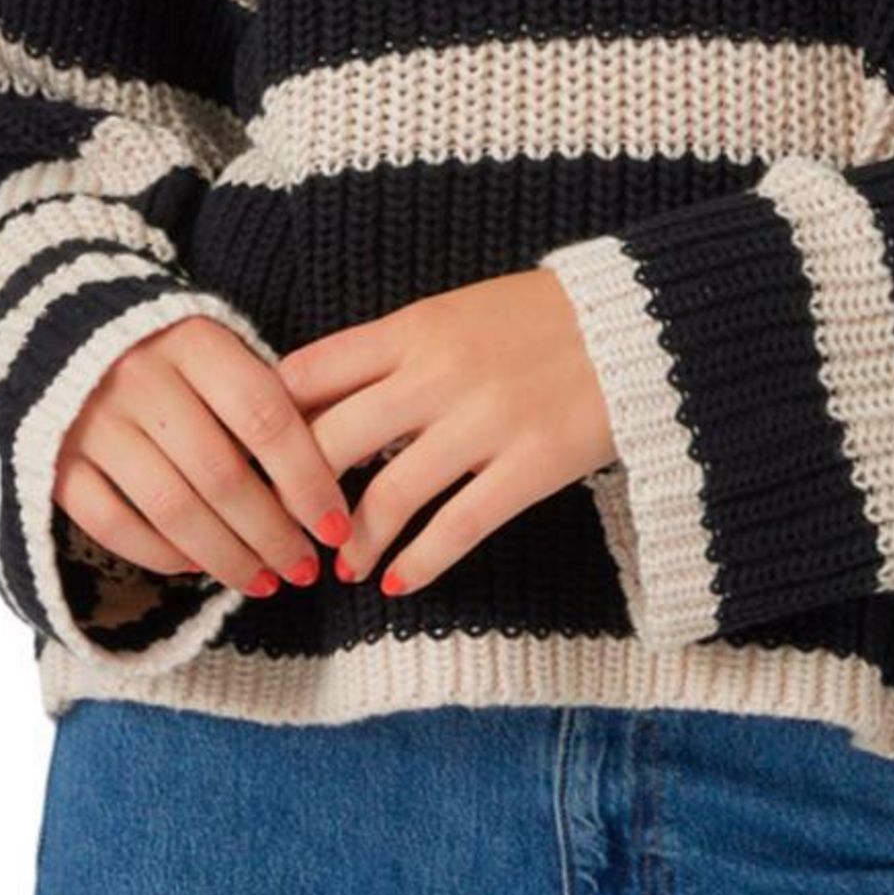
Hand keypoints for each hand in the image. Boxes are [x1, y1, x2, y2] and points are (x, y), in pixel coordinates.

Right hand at [54, 315, 352, 596]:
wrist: (66, 329)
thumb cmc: (174, 352)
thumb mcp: (222, 351)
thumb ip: (265, 400)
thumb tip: (323, 483)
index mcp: (195, 342)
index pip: (267, 419)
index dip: (307, 480)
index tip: (335, 527)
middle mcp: (141, 378)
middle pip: (221, 474)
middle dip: (271, 533)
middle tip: (303, 569)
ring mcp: (94, 422)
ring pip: (172, 509)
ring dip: (226, 557)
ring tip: (264, 581)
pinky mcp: (58, 461)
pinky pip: (113, 524)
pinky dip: (159, 554)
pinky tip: (197, 567)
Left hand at [272, 269, 617, 596]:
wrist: (637, 324)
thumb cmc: (539, 319)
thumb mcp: (457, 312)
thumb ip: (395, 352)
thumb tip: (319, 399)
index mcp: (416, 327)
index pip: (311, 373)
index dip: (271, 422)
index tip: (256, 459)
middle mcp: (440, 373)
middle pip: (332, 441)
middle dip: (296, 496)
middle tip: (287, 528)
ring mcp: (486, 421)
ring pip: (389, 495)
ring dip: (352, 540)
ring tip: (341, 565)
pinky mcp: (531, 465)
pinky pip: (458, 525)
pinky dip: (419, 561)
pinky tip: (398, 581)